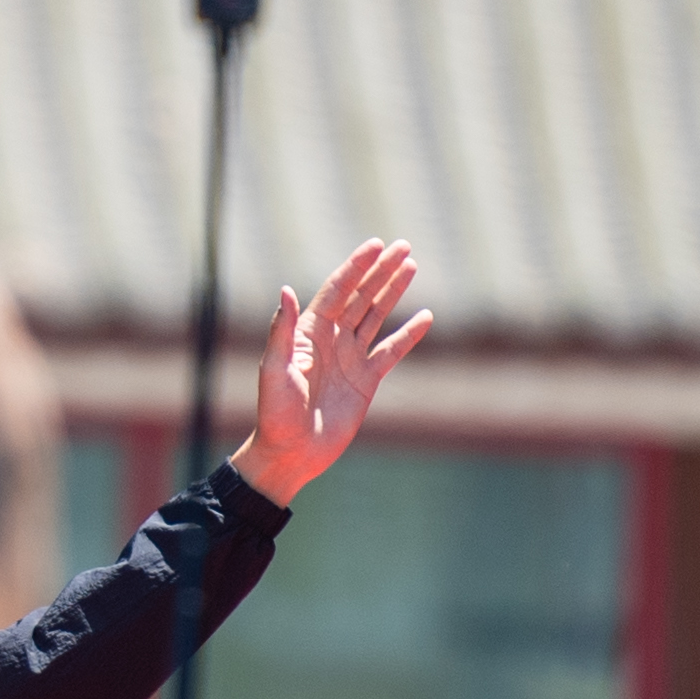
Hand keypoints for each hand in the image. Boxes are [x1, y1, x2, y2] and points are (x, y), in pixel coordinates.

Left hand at [228, 239, 431, 506]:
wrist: (291, 453)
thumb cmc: (275, 414)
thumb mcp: (274, 371)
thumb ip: (282, 332)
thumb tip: (286, 291)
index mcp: (309, 332)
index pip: (337, 289)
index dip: (357, 266)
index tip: (376, 245)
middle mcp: (331, 339)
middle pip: (360, 296)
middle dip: (380, 271)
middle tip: (403, 246)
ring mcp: (350, 358)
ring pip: (376, 316)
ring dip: (393, 292)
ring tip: (411, 266)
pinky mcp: (366, 381)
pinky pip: (391, 351)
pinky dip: (408, 335)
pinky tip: (425, 317)